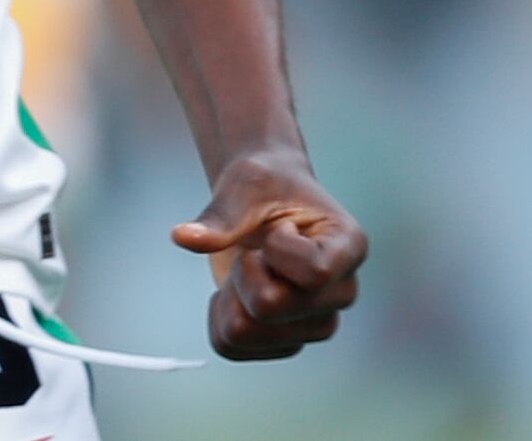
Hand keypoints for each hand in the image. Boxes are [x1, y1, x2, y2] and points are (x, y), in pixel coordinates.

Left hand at [172, 150, 365, 358]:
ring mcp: (316, 322)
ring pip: (249, 333)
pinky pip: (231, 346)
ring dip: (230, 296)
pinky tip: (236, 291)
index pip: (315, 273)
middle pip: (272, 307)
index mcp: (348, 248)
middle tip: (256, 249)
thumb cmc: (264, 187)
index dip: (278, 250)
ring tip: (248, 268)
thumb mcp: (245, 187)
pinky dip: (219, 316)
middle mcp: (342, 293)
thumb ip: (221, 216)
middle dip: (245, 270)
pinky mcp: (286, 340)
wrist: (262, 201)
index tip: (277, 227)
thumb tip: (183, 237)